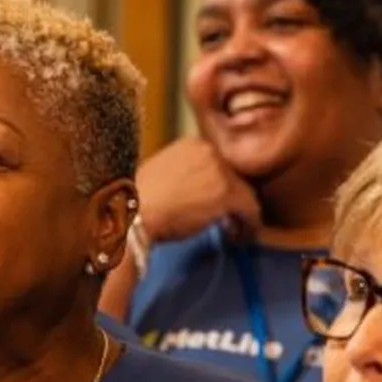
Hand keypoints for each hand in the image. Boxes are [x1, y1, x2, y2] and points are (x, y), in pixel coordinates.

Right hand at [134, 136, 260, 245]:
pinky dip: (249, 225)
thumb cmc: (137, 203)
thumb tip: (195, 193)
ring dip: (241, 213)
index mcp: (191, 144)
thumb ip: (183, 177)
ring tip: (236, 231)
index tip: (215, 205)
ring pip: (245, 193)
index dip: (218, 186)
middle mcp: (209, 150)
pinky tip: (240, 237)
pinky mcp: (228, 193)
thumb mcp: (161, 176)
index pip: (218, 164)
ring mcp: (220, 171)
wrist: (131, 214)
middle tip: (228, 220)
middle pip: (235, 176)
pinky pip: (250, 210)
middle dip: (232, 199)